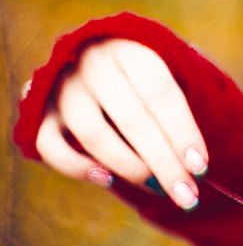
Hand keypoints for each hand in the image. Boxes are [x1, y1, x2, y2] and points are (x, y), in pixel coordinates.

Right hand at [33, 39, 207, 209]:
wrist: (92, 67)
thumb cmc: (142, 82)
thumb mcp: (166, 78)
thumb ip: (180, 110)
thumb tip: (198, 164)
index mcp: (129, 49)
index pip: (159, 91)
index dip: (182, 131)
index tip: (200, 167)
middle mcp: (92, 64)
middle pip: (131, 118)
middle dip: (164, 163)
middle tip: (187, 196)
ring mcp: (61, 88)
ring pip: (92, 134)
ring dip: (129, 167)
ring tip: (157, 188)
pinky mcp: (37, 113)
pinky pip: (51, 147)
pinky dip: (78, 167)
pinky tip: (108, 180)